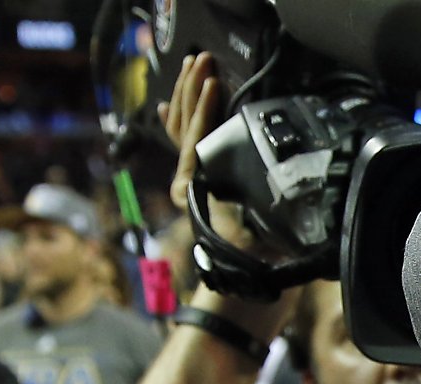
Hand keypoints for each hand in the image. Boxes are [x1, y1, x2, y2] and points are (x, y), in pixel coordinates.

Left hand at [158, 53, 257, 256]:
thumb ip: (243, 192)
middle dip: (190, 89)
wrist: (243, 286)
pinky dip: (175, 124)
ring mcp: (190, 182)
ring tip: (191, 68)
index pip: (195, 137)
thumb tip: (254, 166)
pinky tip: (166, 107)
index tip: (213, 83)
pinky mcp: (198, 186)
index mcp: (193, 186)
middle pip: (181, 126)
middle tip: (201, 61)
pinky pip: (183, 148)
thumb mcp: (247, 222)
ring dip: (185, 97)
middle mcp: (185, 181)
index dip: (204, 108)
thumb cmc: (249, 258)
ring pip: (180, 131)